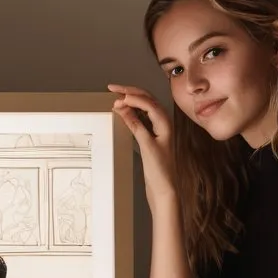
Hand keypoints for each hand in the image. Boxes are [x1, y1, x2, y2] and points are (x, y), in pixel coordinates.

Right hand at [108, 84, 176, 206]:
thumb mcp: (146, 145)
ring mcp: (157, 129)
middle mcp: (163, 124)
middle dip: (130, 92)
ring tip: (115, 98)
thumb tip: (123, 108)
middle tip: (112, 88)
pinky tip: (122, 112)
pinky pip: (141, 118)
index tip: (116, 95)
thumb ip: (136, 125)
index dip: (132, 96)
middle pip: (147, 100)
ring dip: (130, 101)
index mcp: (165, 124)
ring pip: (144, 108)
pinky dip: (131, 113)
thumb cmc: (160, 170)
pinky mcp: (151, 137)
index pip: (148, 102)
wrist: (164, 188)